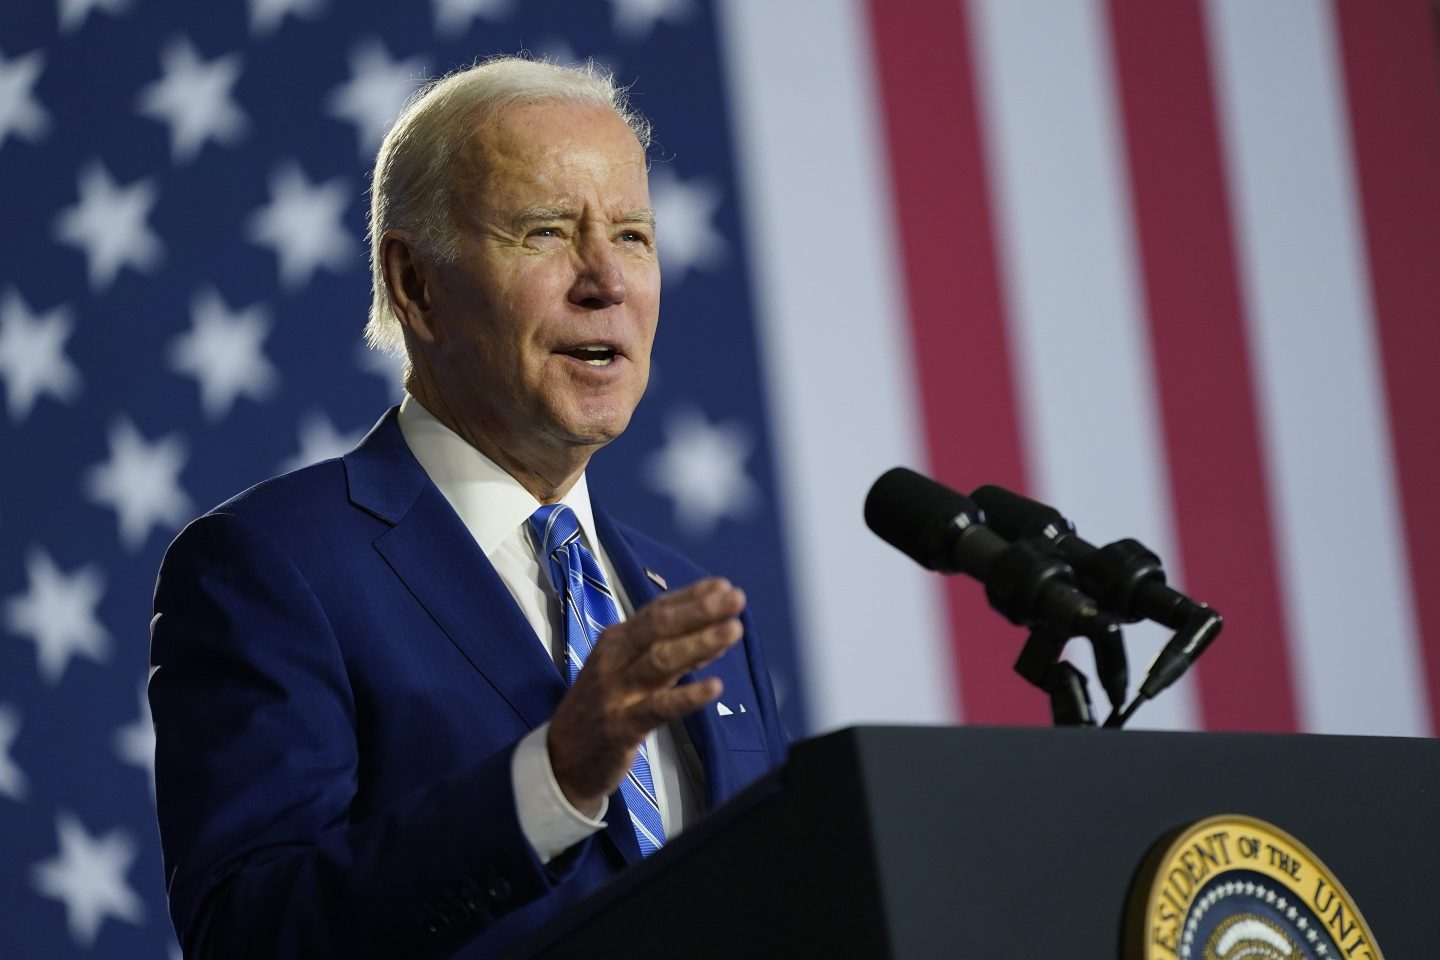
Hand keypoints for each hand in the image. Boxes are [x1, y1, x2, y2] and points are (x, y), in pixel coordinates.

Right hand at [547, 577, 744, 815]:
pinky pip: (658, 708)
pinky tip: (715, 687)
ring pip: (660, 661)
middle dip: (698, 610)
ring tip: (733, 630)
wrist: (562, 760)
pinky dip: (687, 696)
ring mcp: (616, 693)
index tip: (724, 586)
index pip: (656, 610)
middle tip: (735, 598)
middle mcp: (614, 660)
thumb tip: (714, 630)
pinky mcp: (622, 727)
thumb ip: (668, 652)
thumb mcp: (628, 672)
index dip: (691, 597)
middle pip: (658, 627)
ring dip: (699, 643)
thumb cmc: (601, 708)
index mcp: (616, 641)